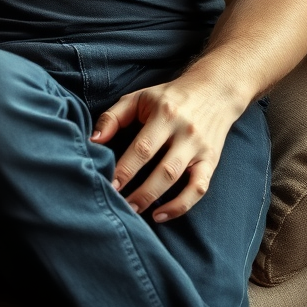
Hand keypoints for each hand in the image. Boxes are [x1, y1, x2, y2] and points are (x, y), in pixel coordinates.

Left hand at [91, 73, 244, 221]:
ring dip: (156, 200)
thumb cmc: (167, 97)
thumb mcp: (138, 98)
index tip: (110, 185)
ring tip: (134, 211)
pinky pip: (199, 188)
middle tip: (121, 205)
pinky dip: (182, 205)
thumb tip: (93, 140)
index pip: (143, 147)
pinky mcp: (211, 161)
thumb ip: (113, 117)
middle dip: (141, 192)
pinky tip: (162, 214)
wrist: (213, 91)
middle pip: (163, 169)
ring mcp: (200, 149)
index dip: (126, 169)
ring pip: (180, 181)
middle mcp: (185, 132)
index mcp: (164, 114)